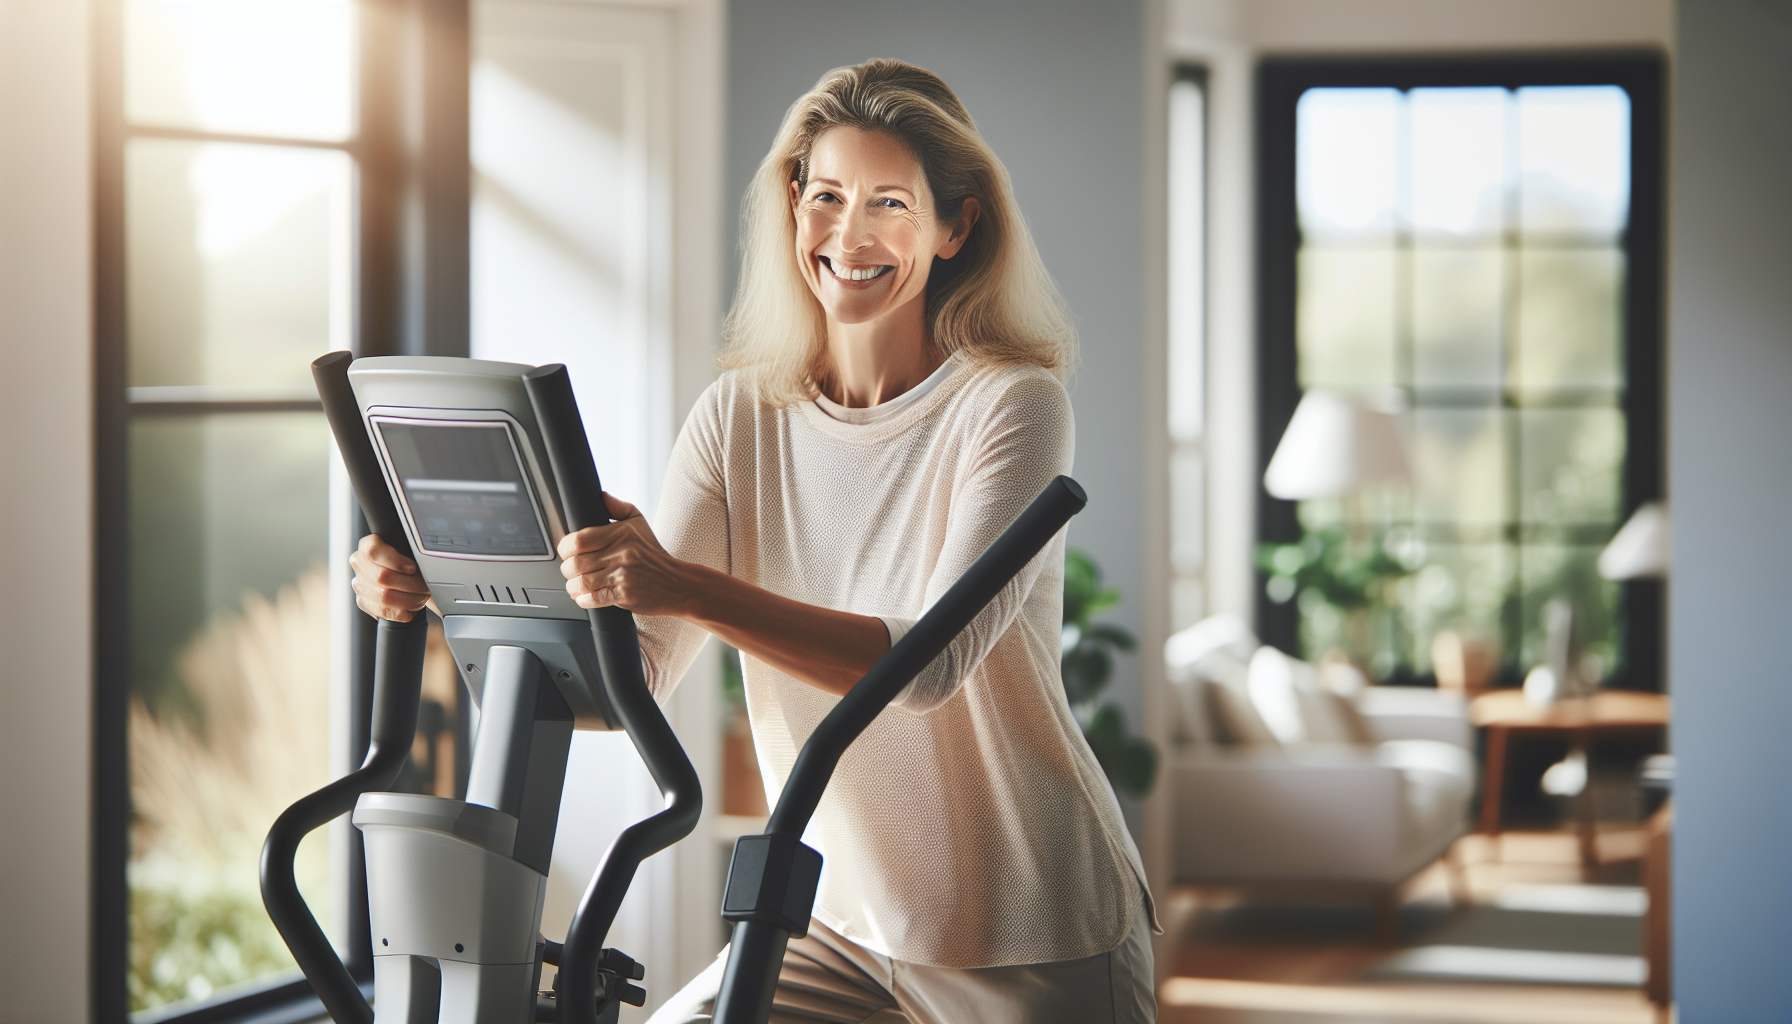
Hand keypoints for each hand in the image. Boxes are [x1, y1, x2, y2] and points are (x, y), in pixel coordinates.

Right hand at [349, 533, 432, 621]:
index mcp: (368, 545)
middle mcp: (360, 564)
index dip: (396, 561)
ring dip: (409, 600)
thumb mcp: (408, 549)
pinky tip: (411, 609)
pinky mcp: (363, 601)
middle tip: (425, 586)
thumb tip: (427, 562)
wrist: (400, 575)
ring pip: (384, 597)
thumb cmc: (406, 560)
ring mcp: (360, 584)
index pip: (374, 551)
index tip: (412, 568)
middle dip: (410, 584)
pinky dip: (401, 612)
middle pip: (382, 577)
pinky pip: (383, 611)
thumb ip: (410, 551)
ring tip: (422, 598)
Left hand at [558, 493, 693, 615]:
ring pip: (582, 582)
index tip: (566, 551)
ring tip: (575, 584)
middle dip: (567, 569)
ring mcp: (621, 576)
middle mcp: (620, 554)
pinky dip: (583, 599)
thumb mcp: (640, 523)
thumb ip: (618, 508)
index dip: (565, 547)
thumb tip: (602, 496)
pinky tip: (584, 596)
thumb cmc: (654, 554)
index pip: (579, 540)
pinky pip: (594, 599)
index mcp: (621, 534)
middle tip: (570, 569)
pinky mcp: (623, 595)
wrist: (676, 583)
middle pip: (576, 563)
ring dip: (573, 586)